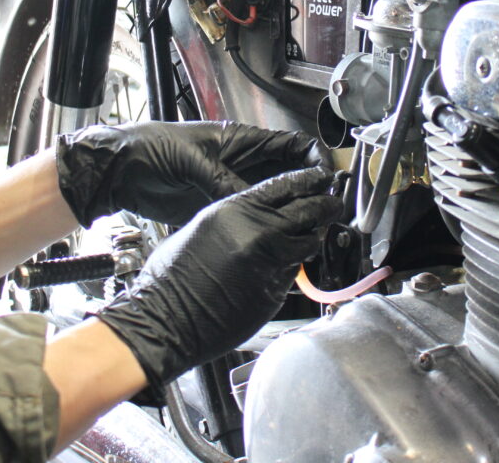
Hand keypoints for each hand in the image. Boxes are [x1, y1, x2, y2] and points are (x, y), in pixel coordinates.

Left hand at [54, 120, 327, 226]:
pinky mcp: (220, 208)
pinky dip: (267, 227)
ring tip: (307, 228)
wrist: (120, 170)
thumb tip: (250, 201)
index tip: (326, 179)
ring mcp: (232, 186)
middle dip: (310, 190)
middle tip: (324, 210)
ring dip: (291, 211)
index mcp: (241, 141)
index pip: (292, 146)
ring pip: (274, 199)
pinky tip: (277, 240)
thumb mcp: (191, 160)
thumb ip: (222, 180)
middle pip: (289, 175)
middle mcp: (242, 163)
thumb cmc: (151, 148)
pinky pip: (251, 217)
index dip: (314, 160)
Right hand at [94, 166, 338, 387]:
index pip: (286, 185)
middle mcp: (258, 234)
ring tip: (313, 235)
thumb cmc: (170, 278)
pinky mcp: (274, 293)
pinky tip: (282, 267)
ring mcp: (269, 265)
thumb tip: (255, 216)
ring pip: (309, 243)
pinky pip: (294, 273)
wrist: (165, 320)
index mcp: (236, 211)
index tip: (322, 178)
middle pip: (309, 211)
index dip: (310, 180)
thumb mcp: (201, 228)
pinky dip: (294, 267)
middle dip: (326, 205)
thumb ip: (235, 218)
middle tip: (333, 203)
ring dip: (314, 238)